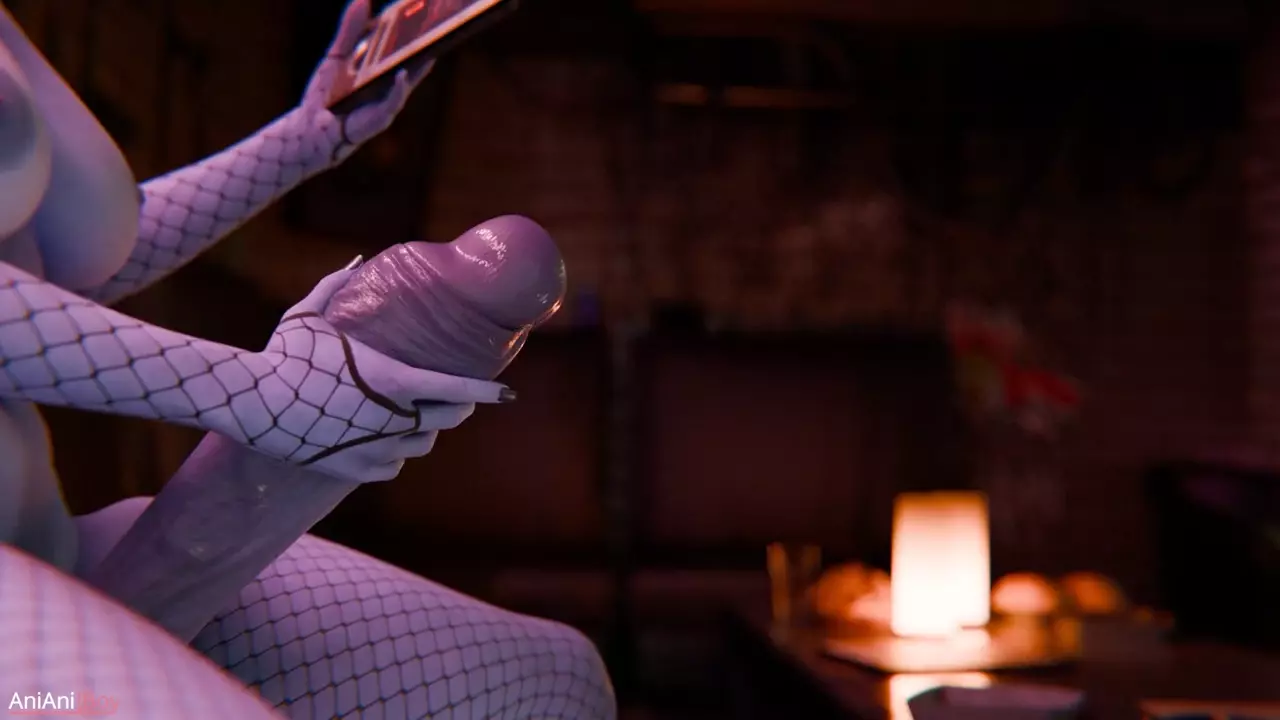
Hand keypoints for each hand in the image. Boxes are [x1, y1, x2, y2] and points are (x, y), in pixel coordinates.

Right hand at [250, 258, 510, 482]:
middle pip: (447, 419)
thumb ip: (339, 284)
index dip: (486, 392)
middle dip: (455, 408)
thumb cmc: (281, 354)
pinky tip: (381, 442)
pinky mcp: (355, 470)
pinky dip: (393, 457)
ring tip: (409, 416)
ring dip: (423, 432)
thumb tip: (358, 258)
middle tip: (452, 399)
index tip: (507, 393)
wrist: (249, 403)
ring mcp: (375, 448)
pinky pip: (392, 468)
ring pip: (422, 446)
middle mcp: (392, 418)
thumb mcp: (309, 314)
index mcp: (393, 380)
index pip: (456, 388)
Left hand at [299, 0, 434, 163]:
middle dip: (426, 46)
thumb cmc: (325, 94)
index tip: (426, 8)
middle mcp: (391, 86)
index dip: (416, 29)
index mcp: (383, 69)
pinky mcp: (379, 119)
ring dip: (420, 67)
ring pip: (408, 81)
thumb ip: (350, 29)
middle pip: (414, 62)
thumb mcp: (338, 54)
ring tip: (430, 50)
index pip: (405, 46)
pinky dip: (398, 89)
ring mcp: (388, 103)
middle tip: (439, 25)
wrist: (309, 128)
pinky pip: (392, 101)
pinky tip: (401, 74)